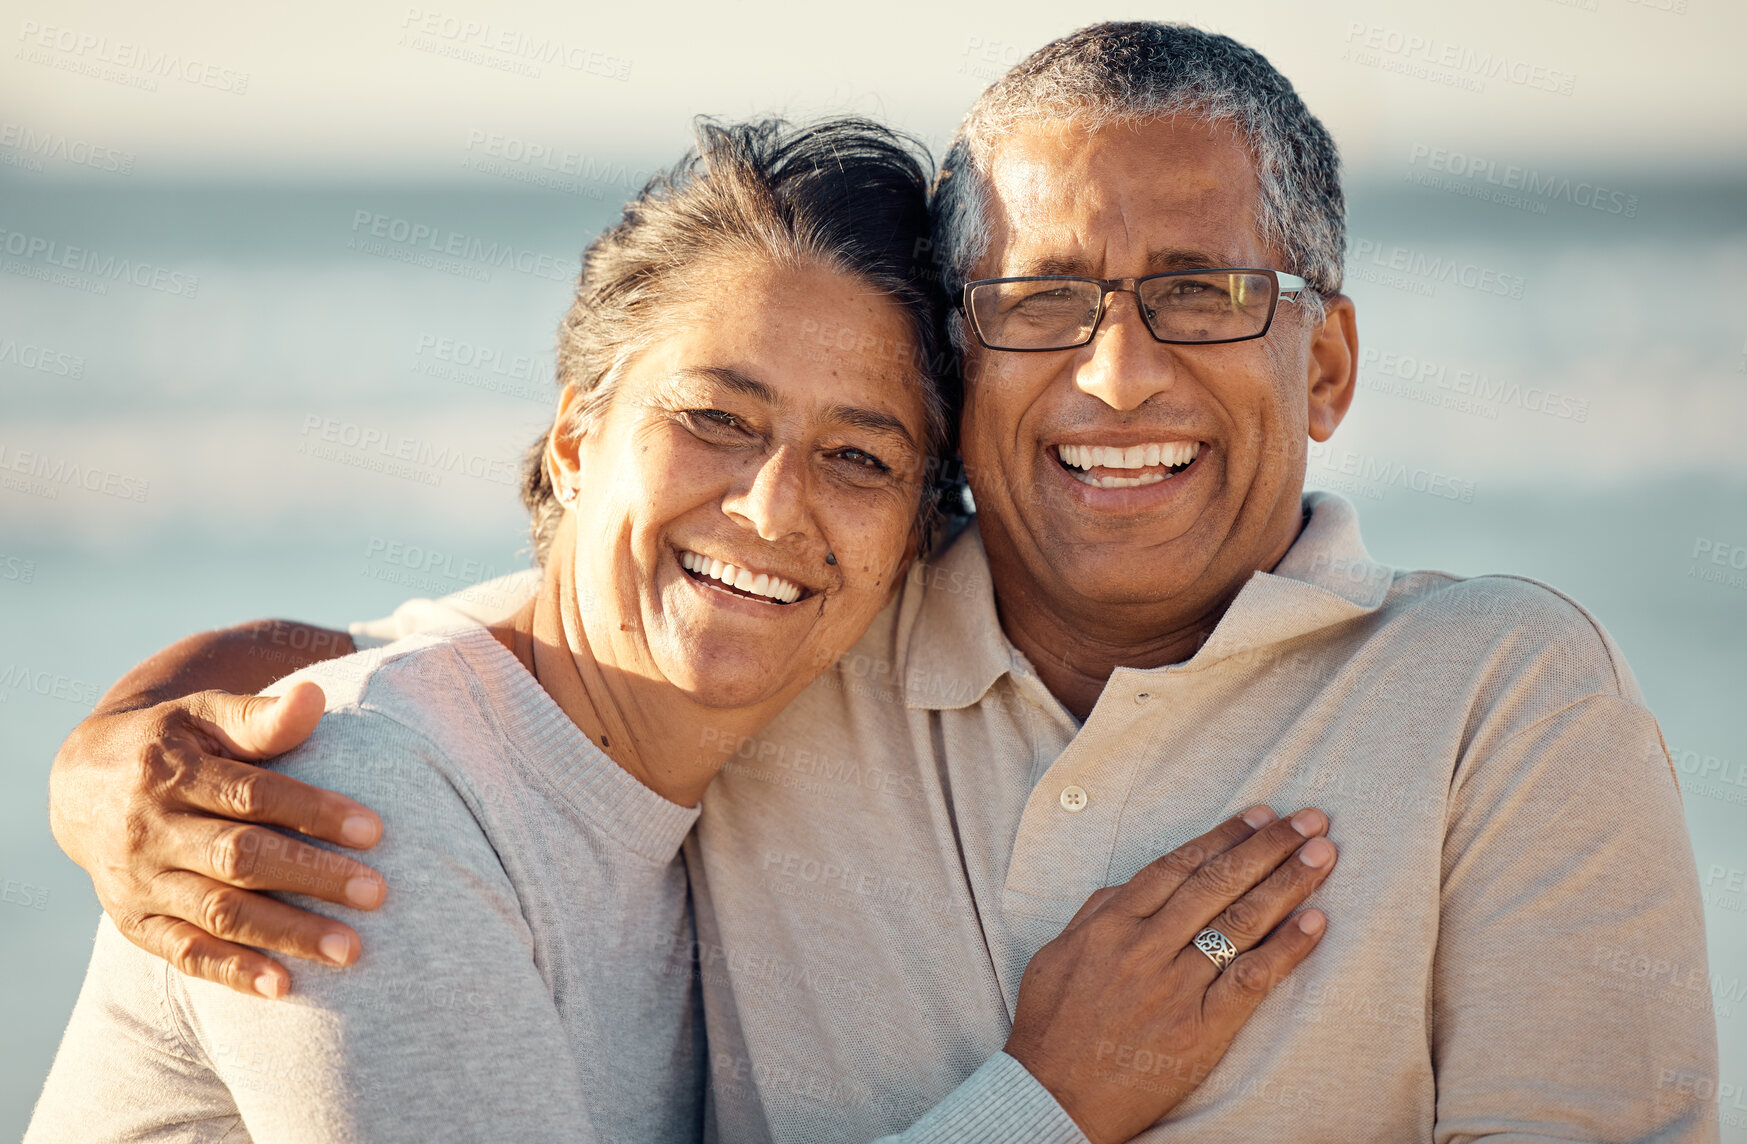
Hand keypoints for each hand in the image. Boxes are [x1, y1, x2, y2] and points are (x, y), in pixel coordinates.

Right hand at [48, 684, 385, 998]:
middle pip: (239, 858)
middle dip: (312, 876)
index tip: (374, 830)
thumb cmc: (177, 741)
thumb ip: (263, 716)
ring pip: (217, 911)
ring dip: (285, 932)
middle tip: (377, 894)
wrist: (83, 783)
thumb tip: (315, 696)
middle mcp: (150, 829)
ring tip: (348, 949)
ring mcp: (138, 881)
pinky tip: (282, 986)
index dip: (313, 812)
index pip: (252, 795)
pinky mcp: (133, 921)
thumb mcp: (209, 715)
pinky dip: (231, 971)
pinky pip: (182, 953)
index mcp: (172, 772)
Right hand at [1004, 806, 1335, 1143]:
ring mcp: (1175, 987)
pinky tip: (1315, 922)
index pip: (1178, 866)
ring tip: (1322, 854)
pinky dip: (1286, 948)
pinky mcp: (1200, 1029)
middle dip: (1267, 846)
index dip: (1223, 837)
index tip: (1259, 815)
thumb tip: (1133, 883)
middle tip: (1308, 820)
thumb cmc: (1051, 1029)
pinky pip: (1251, 980)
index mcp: (1110, 925)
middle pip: (1217, 883)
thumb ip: (1096, 914)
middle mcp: (1145, 947)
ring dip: (1286, 882)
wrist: (1054, 1097)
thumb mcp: (1056, 955)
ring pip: (1240, 921)